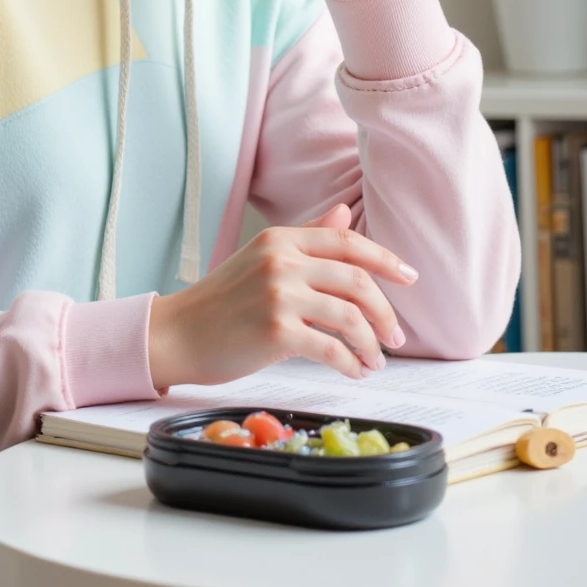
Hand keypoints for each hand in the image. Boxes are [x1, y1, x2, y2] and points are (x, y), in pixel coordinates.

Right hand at [147, 202, 417, 391]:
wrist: (177, 334)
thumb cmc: (219, 302)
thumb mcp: (261, 258)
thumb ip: (306, 238)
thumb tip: (344, 214)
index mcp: (280, 238)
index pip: (347, 241)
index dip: (385, 260)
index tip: (409, 277)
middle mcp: (281, 261)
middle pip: (357, 280)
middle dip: (385, 311)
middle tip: (395, 335)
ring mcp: (279, 295)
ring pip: (350, 316)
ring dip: (371, 344)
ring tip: (376, 360)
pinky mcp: (275, 331)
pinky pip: (331, 349)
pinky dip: (350, 363)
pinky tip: (354, 372)